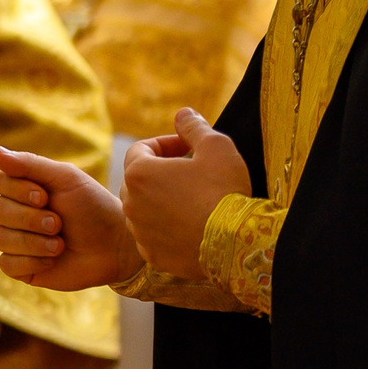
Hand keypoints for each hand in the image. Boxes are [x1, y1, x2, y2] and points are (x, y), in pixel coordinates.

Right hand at [0, 143, 141, 288]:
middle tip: (58, 223)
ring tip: (60, 244)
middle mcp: (15, 213)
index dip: (18, 190)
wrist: (116, 246)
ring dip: (34, 242)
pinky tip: (52, 260)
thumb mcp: (65, 178)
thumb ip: (29, 164)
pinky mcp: (22, 268)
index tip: (44, 196)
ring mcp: (17, 241)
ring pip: (0, 238)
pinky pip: (6, 264)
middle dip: (30, 218)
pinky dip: (31, 261)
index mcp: (23, 188)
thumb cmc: (93, 207)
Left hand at [121, 108, 250, 278]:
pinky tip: (192, 227)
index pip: (140, 149)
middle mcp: (130, 204)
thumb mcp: (216, 146)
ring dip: (162, 201)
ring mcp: (139, 233)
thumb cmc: (225, 191)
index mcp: (139, 174)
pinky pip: (154, 236)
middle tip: (192, 173)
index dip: (164, 144)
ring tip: (193, 200)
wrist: (237, 243)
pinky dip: (167, 229)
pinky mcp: (153, 255)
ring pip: (144, 210)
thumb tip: (182, 113)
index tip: (188, 148)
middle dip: (162, 172)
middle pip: (138, 180)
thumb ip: (193, 127)